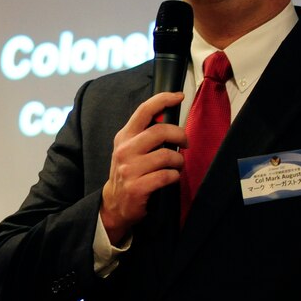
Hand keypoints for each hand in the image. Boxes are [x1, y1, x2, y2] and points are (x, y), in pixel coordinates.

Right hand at [100, 92, 186, 243]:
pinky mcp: (137, 187)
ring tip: (177, 165)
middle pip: (160, 131)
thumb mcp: (130, 148)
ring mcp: (129, 169)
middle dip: (180, 135)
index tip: (179, 96)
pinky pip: (167, 176)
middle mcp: (125, 150)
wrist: (115, 203)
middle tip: (185, 143)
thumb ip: (144, 133)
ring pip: (166, 155)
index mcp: (124, 136)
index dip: (163, 99)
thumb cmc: (128, 172)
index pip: (144, 110)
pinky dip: (174, 177)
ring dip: (178, 161)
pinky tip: (171, 178)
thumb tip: (168, 115)